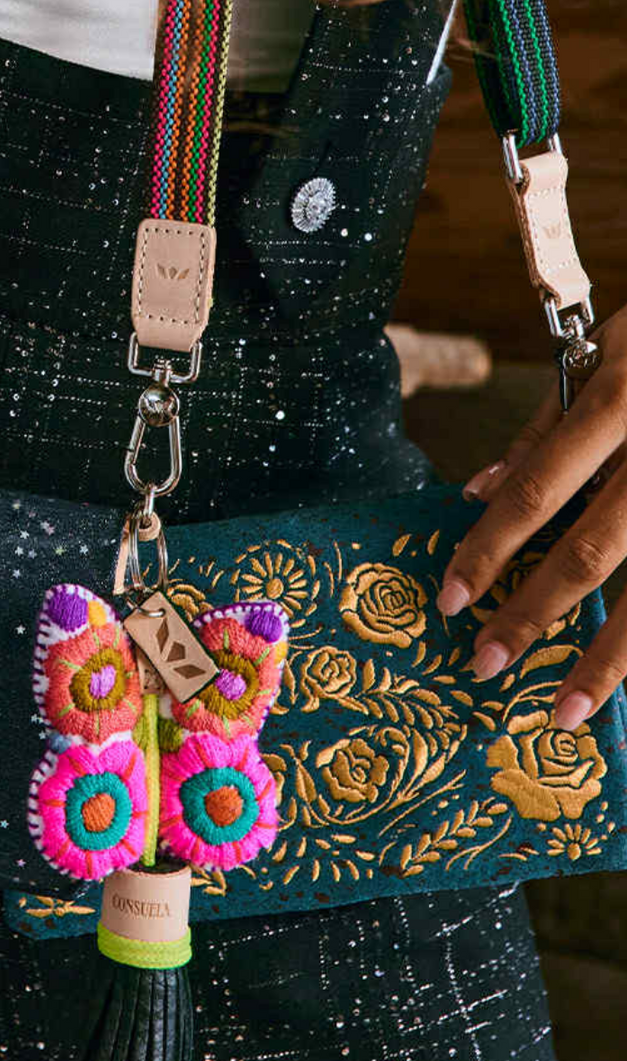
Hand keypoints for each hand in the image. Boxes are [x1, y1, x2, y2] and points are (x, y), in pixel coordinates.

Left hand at [436, 305, 626, 729]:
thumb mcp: (608, 348)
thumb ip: (545, 425)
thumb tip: (478, 491)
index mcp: (621, 399)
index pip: (537, 489)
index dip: (489, 548)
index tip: (451, 599)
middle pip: (593, 550)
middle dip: (534, 613)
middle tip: (483, 664)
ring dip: (609, 659)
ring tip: (566, 711)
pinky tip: (621, 678)